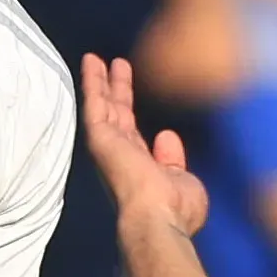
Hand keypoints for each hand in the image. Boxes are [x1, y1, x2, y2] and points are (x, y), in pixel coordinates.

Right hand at [78, 53, 207, 237]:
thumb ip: (174, 159)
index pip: (135, 137)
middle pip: (117, 116)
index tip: (135, 101)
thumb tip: (166, 137)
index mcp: (141, 169)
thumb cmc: (176, 208)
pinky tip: (91, 63)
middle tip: (116, 66)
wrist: (157, 218)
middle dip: (117, 92)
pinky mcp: (101, 137)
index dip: (133, 117)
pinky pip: (94, 104)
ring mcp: (110, 145)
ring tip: (97, 59)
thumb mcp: (185, 181)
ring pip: (104, 107)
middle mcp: (122, 156)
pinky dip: (92, 83)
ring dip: (101, 82)